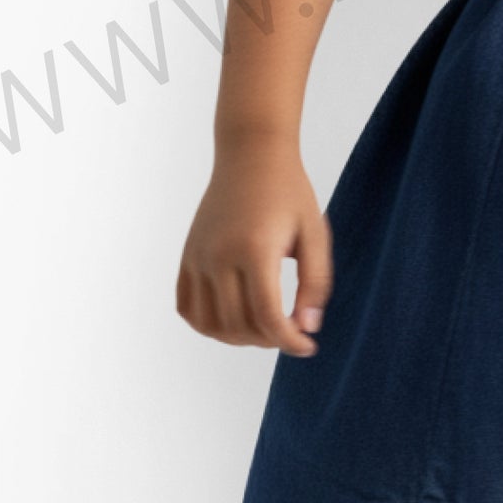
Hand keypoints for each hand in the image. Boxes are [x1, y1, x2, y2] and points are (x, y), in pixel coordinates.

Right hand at [177, 137, 332, 353]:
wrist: (252, 155)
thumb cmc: (290, 192)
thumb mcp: (315, 233)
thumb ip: (316, 282)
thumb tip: (307, 328)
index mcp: (255, 249)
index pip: (267, 316)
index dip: (289, 341)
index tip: (308, 346)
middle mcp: (219, 256)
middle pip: (239, 325)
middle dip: (269, 340)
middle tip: (291, 331)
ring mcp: (198, 257)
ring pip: (210, 324)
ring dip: (238, 338)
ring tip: (264, 327)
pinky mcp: (187, 256)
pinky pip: (187, 308)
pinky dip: (208, 324)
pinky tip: (234, 318)